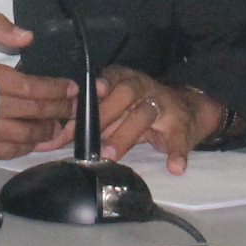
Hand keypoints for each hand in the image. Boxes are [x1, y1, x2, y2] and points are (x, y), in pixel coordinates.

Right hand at [0, 14, 77, 159]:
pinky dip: (27, 146)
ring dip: (46, 130)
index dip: (52, 89)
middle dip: (58, 110)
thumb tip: (25, 36)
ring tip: (60, 123)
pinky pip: (7, 151)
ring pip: (22, 135)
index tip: (70, 87)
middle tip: (74, 107)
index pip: (25, 85)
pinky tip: (37, 139)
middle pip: (30, 111)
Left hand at [92, 68, 229, 170]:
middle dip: (106, 112)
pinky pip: (179, 138)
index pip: (111, 78)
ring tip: (110, 155)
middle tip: (88, 136)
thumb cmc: (140, 110)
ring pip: (145, 114)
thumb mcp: (117, 111)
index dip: (101, 84)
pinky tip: (175, 167)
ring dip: (125, 135)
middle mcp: (144, 88)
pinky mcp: (181, 126)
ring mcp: (164, 105)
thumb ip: (90, 122)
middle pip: (126, 92)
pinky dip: (177, 152)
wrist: (188, 109)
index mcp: (125, 80)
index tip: (93, 90)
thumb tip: (57, 138)